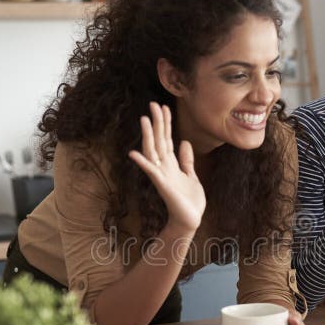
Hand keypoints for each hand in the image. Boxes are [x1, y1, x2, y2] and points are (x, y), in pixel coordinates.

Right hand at [129, 102, 206, 234]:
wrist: (190, 220)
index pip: (166, 139)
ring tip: (144, 119)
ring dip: (148, 136)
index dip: (166, 123)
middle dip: (157, 123)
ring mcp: (162, 175)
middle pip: (159, 140)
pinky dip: (142, 163)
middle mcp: (164, 167)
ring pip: (153, 151)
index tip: (164, 107)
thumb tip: (184, 142)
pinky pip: (150, 172)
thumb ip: (186, 160)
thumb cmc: (190, 201)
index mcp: (171, 164)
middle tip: (153, 104)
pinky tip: (133, 153)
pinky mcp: (162, 186)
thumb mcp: (191, 175)